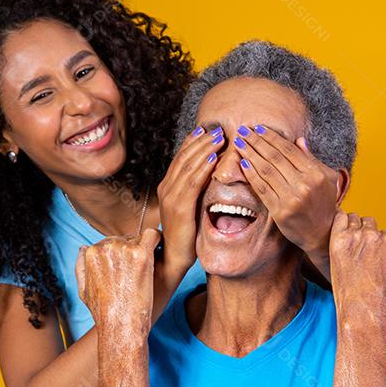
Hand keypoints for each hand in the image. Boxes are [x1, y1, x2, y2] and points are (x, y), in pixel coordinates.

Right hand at [75, 228, 161, 331]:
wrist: (120, 325)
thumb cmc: (103, 312)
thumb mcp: (83, 290)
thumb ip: (81, 267)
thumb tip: (82, 248)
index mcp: (91, 253)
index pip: (109, 242)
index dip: (120, 256)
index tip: (127, 269)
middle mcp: (106, 247)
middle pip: (124, 239)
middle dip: (131, 251)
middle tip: (137, 272)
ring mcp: (124, 250)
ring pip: (139, 238)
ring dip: (143, 249)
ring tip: (145, 269)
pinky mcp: (141, 255)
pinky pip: (153, 236)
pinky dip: (157, 241)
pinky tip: (159, 251)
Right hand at [156, 125, 222, 274]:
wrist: (172, 257)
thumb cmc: (185, 234)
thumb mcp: (189, 207)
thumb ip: (194, 191)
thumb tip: (210, 175)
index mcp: (167, 186)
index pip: (180, 158)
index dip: (193, 142)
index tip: (206, 130)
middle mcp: (166, 188)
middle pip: (184, 157)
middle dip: (201, 141)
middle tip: (217, 129)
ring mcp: (171, 197)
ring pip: (189, 166)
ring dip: (205, 149)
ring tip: (219, 137)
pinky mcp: (179, 207)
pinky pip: (192, 183)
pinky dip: (203, 168)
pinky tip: (214, 158)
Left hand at [232, 125, 341, 265]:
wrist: (323, 232)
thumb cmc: (324, 202)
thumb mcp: (326, 178)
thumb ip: (311, 159)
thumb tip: (299, 140)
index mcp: (315, 173)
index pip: (289, 150)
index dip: (271, 137)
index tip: (258, 128)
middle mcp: (304, 185)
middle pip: (274, 158)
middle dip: (256, 142)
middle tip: (243, 131)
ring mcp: (291, 199)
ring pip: (266, 171)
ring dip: (250, 154)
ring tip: (239, 144)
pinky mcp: (280, 212)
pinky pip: (261, 189)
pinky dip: (251, 175)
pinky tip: (242, 163)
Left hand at [329, 211, 385, 320]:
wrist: (363, 312)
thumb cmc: (385, 303)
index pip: (385, 234)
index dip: (379, 244)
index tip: (372, 255)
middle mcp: (376, 236)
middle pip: (370, 224)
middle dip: (366, 233)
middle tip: (358, 249)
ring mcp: (356, 237)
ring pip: (354, 220)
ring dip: (352, 227)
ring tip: (347, 242)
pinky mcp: (338, 241)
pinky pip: (339, 219)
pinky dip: (338, 221)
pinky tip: (337, 231)